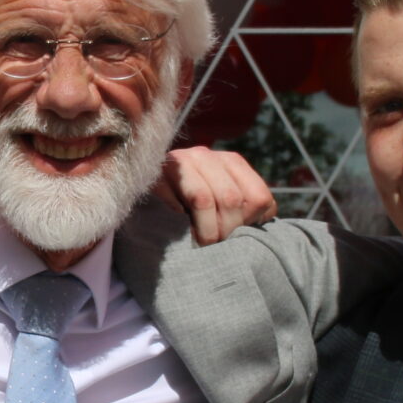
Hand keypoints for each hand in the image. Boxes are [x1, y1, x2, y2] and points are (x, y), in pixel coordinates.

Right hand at [153, 146, 276, 244]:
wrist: (140, 191)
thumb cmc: (187, 206)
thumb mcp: (221, 203)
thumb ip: (244, 209)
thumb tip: (263, 226)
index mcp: (232, 162)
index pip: (259, 198)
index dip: (250, 223)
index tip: (236, 237)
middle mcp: (208, 156)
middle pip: (232, 200)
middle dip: (226, 231)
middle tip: (216, 246)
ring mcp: (181, 161)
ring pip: (205, 199)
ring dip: (205, 230)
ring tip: (200, 244)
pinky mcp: (158, 173)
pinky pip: (175, 199)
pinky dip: (182, 219)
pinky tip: (181, 227)